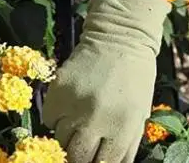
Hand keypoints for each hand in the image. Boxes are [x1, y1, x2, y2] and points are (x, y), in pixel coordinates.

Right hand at [43, 0, 170, 162]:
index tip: (95, 159)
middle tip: (82, 151)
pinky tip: (69, 109)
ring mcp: (74, 105)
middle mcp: (96, 119)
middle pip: (78, 157)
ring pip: (60, 141)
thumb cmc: (136, 78)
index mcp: (123, 126)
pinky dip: (56, 120)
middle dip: (80, 158)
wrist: (120, 37)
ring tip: (78, 127)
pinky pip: (48, 120)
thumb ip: (126, 143)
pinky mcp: (57, 92)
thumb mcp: (139, 113)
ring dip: (68, 138)